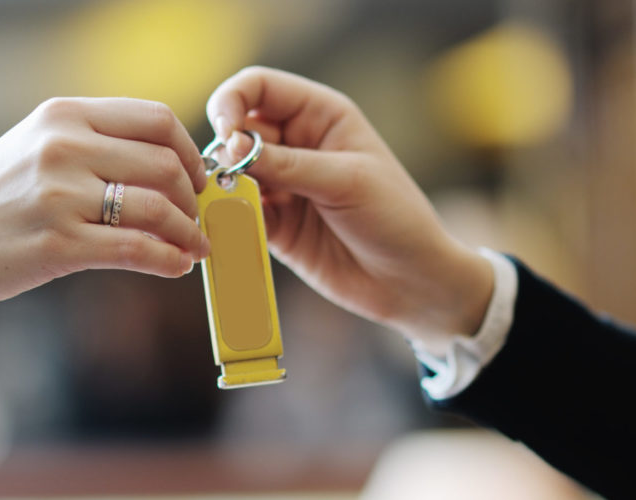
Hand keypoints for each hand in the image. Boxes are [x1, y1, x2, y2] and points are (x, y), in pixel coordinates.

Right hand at [0, 97, 209, 327]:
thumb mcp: (36, 148)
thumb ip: (93, 144)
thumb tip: (165, 164)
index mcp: (63, 116)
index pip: (156, 119)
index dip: (190, 151)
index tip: (196, 177)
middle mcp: (64, 148)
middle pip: (165, 163)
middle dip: (192, 196)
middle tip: (196, 217)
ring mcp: (61, 196)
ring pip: (158, 207)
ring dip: (187, 232)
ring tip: (193, 247)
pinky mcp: (59, 244)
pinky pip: (136, 249)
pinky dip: (167, 259)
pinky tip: (175, 266)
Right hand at [206, 67, 491, 348]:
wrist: (411, 281)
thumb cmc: (395, 217)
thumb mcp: (345, 181)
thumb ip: (286, 164)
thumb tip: (230, 147)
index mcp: (320, 115)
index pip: (259, 87)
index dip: (232, 101)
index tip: (225, 131)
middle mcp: (296, 143)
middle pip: (237, 129)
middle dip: (225, 150)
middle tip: (229, 176)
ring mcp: (283, 185)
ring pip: (232, 172)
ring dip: (224, 185)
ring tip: (235, 205)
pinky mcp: (275, 224)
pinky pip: (237, 213)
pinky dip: (229, 218)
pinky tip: (235, 229)